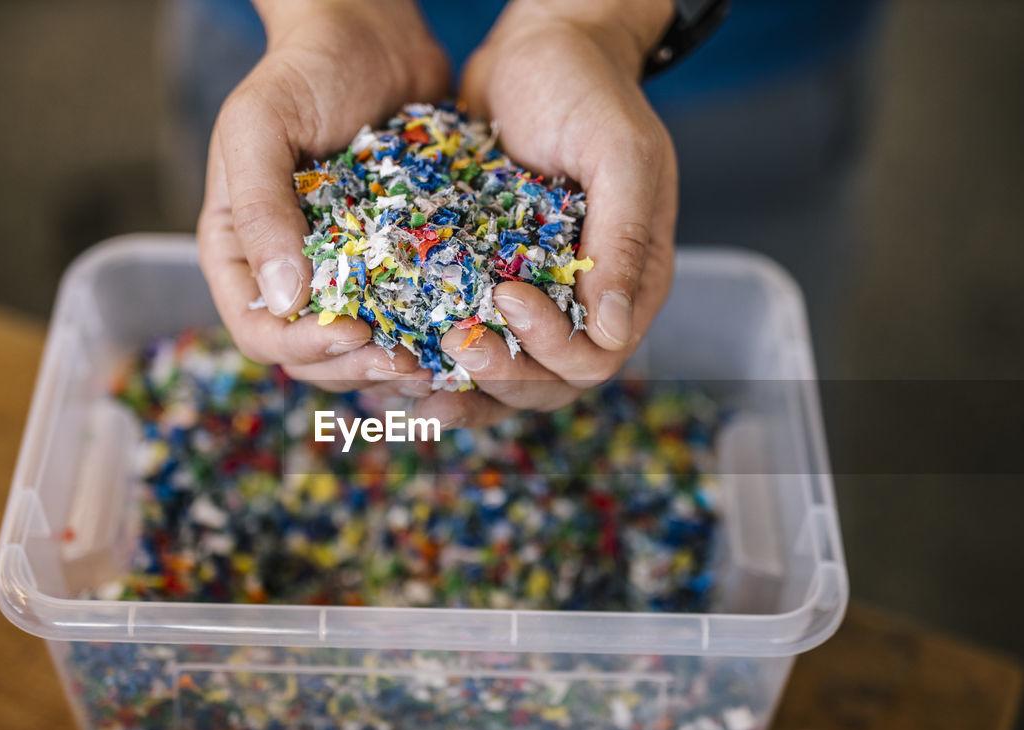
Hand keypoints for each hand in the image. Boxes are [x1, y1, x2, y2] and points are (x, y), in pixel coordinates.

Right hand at [198, 0, 448, 395]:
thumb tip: (283, 299)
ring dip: (396, 366)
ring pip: (361, 350)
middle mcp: (288, 273)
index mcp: (241, 252)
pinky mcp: (392, 263)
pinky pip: (405, 317)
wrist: (373, 35)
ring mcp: (343, 273)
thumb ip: (259, 208)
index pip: (259, 332)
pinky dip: (428, 335)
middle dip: (357, 368)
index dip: (304, 347)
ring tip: (440, 360)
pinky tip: (461, 334)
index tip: (355, 335)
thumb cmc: (305, 70)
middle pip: (312, 356)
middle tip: (410, 364)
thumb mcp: (261, 125)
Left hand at [408, 0, 677, 428]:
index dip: (550, 347)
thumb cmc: (589, 90)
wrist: (536, 49)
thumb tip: (612, 332)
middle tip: (452, 344)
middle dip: (499, 373)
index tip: (507, 295)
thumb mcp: (621, 154)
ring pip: (500, 376)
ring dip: (459, 386)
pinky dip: (431, 362)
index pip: (594, 358)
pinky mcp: (483, 284)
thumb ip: (625, 239)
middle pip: (544, 383)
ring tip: (410, 377)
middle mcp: (581, 306)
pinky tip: (394, 364)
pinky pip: (462, 341)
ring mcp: (532, 299)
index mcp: (628, 285)